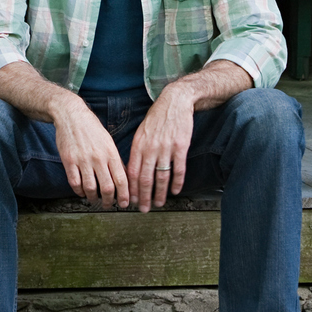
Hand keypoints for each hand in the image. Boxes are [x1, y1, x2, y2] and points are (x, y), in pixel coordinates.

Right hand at [51, 92, 129, 209]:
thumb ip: (115, 159)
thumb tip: (124, 178)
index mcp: (111, 153)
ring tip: (95, 200)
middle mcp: (98, 158)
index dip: (124, 195)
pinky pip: (75, 183)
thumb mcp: (108, 141)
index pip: (122, 179)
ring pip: (90, 188)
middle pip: (107, 188)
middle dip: (110, 201)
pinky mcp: (69, 161)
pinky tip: (82, 192)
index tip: (125, 204)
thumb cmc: (92, 128)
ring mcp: (82, 160)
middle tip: (109, 205)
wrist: (71, 115)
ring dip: (94, 199)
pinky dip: (79, 191)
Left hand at [126, 84, 195, 212]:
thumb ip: (137, 152)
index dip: (132, 189)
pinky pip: (178, 169)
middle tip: (144, 209)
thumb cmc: (157, 118)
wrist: (175, 102)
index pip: (132, 172)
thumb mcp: (141, 133)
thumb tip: (132, 171)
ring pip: (161, 176)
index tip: (132, 201)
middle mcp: (150, 148)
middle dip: (144, 197)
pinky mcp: (180, 146)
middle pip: (145, 178)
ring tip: (159, 203)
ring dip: (160, 193)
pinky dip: (177, 182)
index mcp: (138, 145)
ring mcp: (165, 148)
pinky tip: (176, 191)